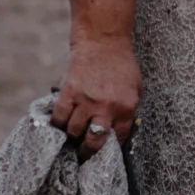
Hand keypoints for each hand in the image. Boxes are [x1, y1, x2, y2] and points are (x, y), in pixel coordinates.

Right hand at [51, 33, 140, 151]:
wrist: (103, 41)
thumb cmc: (121, 64)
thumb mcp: (135, 88)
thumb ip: (128, 111)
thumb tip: (118, 133)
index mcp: (126, 107)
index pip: (118, 139)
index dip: (110, 148)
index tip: (104, 152)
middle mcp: (107, 107)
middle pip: (94, 142)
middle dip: (87, 152)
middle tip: (83, 154)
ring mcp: (86, 100)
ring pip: (74, 131)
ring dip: (72, 135)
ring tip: (72, 134)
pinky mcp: (69, 92)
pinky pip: (59, 118)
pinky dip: (58, 123)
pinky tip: (61, 122)